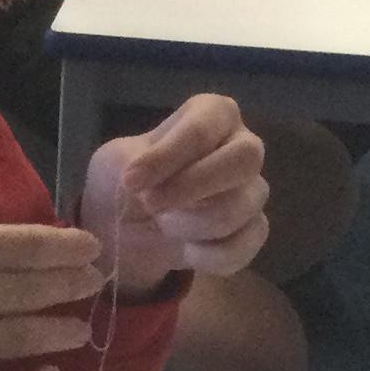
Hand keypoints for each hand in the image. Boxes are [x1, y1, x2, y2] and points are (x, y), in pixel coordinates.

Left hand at [82, 99, 268, 292]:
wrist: (127, 230)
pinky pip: (245, 244)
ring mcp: (253, 189)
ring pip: (241, 206)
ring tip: (163, 226)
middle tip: (151, 205)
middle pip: (244, 159)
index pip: (203, 127)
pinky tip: (186, 251)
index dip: (167, 157)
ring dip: (192, 224)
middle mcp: (242, 146)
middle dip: (193, 186)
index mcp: (213, 114)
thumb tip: (146, 181)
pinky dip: (210, 256)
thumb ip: (132, 162)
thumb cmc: (126, 182)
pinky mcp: (254, 230)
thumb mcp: (115, 163)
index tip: (130, 181)